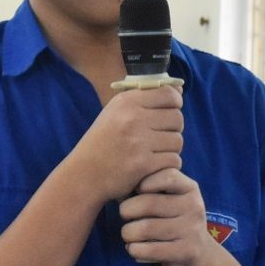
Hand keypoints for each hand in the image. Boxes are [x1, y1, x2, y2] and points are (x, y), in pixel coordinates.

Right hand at [72, 86, 183, 201]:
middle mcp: (133, 118)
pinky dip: (168, 165)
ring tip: (156, 152)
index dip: (175, 104)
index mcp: (127, 102)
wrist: (84, 175)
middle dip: (174, 129)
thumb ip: (145, 99)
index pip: (169, 95)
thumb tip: (180, 90)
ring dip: (171, 149)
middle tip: (161, 137)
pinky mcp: (143, 164)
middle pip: (177, 118)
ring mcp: (138, 142)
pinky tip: (155, 165)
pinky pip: (173, 160)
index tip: (168, 113)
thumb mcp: (115, 112)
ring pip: (177, 141)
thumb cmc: (103, 142)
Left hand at [119, 168, 213, 265]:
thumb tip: (122, 182)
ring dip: (128, 232)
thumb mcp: (169, 197)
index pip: (167, 176)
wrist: (197, 252)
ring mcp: (192, 230)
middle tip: (124, 215)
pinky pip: (149, 250)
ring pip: (145, 228)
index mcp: (189, 188)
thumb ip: (151, 184)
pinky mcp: (186, 252)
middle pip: (149, 203)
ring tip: (128, 234)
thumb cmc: (171, 218)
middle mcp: (194, 207)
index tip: (136, 190)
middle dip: (126, 210)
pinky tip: (134, 248)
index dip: (144, 181)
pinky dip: (134, 250)